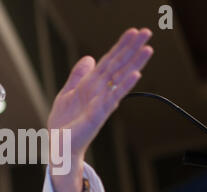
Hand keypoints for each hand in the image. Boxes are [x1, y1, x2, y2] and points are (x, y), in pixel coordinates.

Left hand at [48, 28, 152, 191]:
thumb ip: (77, 76)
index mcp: (91, 86)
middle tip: (148, 32)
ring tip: (148, 49)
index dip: (120, 46)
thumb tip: (89, 58)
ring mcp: (101, 103)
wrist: (59, 145)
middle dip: (132, 49)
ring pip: (120, 80)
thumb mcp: (67, 93)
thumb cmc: (64, 123)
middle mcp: (99, 92)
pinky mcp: (98, 115)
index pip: (109, 62)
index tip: (133, 32)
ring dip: (134, 64)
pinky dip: (123, 86)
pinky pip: (112, 98)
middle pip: (118, 66)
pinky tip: (135, 75)